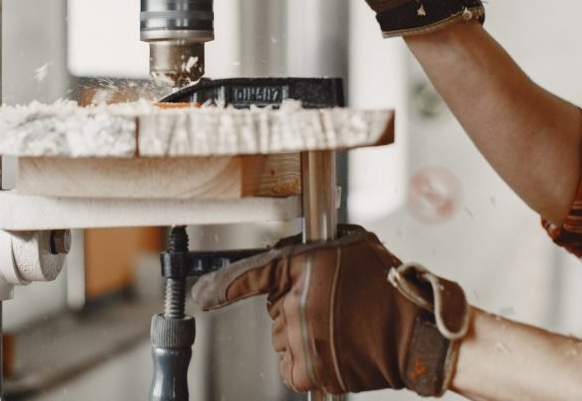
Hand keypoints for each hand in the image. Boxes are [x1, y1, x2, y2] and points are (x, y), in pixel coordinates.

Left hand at [192, 225, 469, 395]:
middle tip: (331, 305)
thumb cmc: (386, 283)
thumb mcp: (347, 244)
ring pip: (283, 337)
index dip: (220, 287)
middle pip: (273, 307)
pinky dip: (306, 361)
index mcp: (300, 266)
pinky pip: (292, 366)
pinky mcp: (310, 371)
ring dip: (301, 333)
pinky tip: (332, 349)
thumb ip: (309, 248)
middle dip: (294, 305)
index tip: (200, 296)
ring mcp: (300, 339)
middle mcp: (294, 303)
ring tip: (339, 327)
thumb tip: (284, 252)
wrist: (415, 331)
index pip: (249, 275)